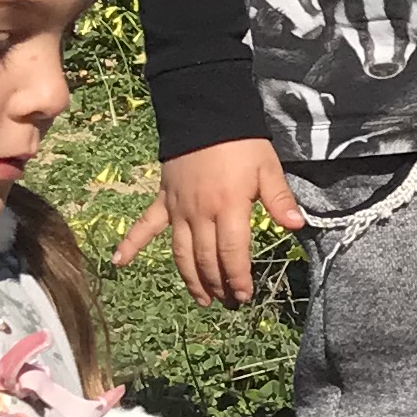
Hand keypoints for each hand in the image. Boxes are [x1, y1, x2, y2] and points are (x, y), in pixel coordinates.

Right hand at [116, 136, 302, 304]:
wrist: (206, 115)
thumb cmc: (242, 143)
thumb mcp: (268, 168)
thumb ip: (280, 200)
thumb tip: (297, 225)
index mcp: (229, 207)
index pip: (232, 253)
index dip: (238, 277)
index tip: (244, 295)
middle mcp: (200, 214)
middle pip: (206, 258)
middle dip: (218, 284)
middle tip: (228, 302)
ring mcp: (178, 209)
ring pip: (181, 252)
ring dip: (190, 278)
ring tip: (202, 299)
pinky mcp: (163, 200)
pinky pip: (145, 225)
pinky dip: (131, 244)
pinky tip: (118, 263)